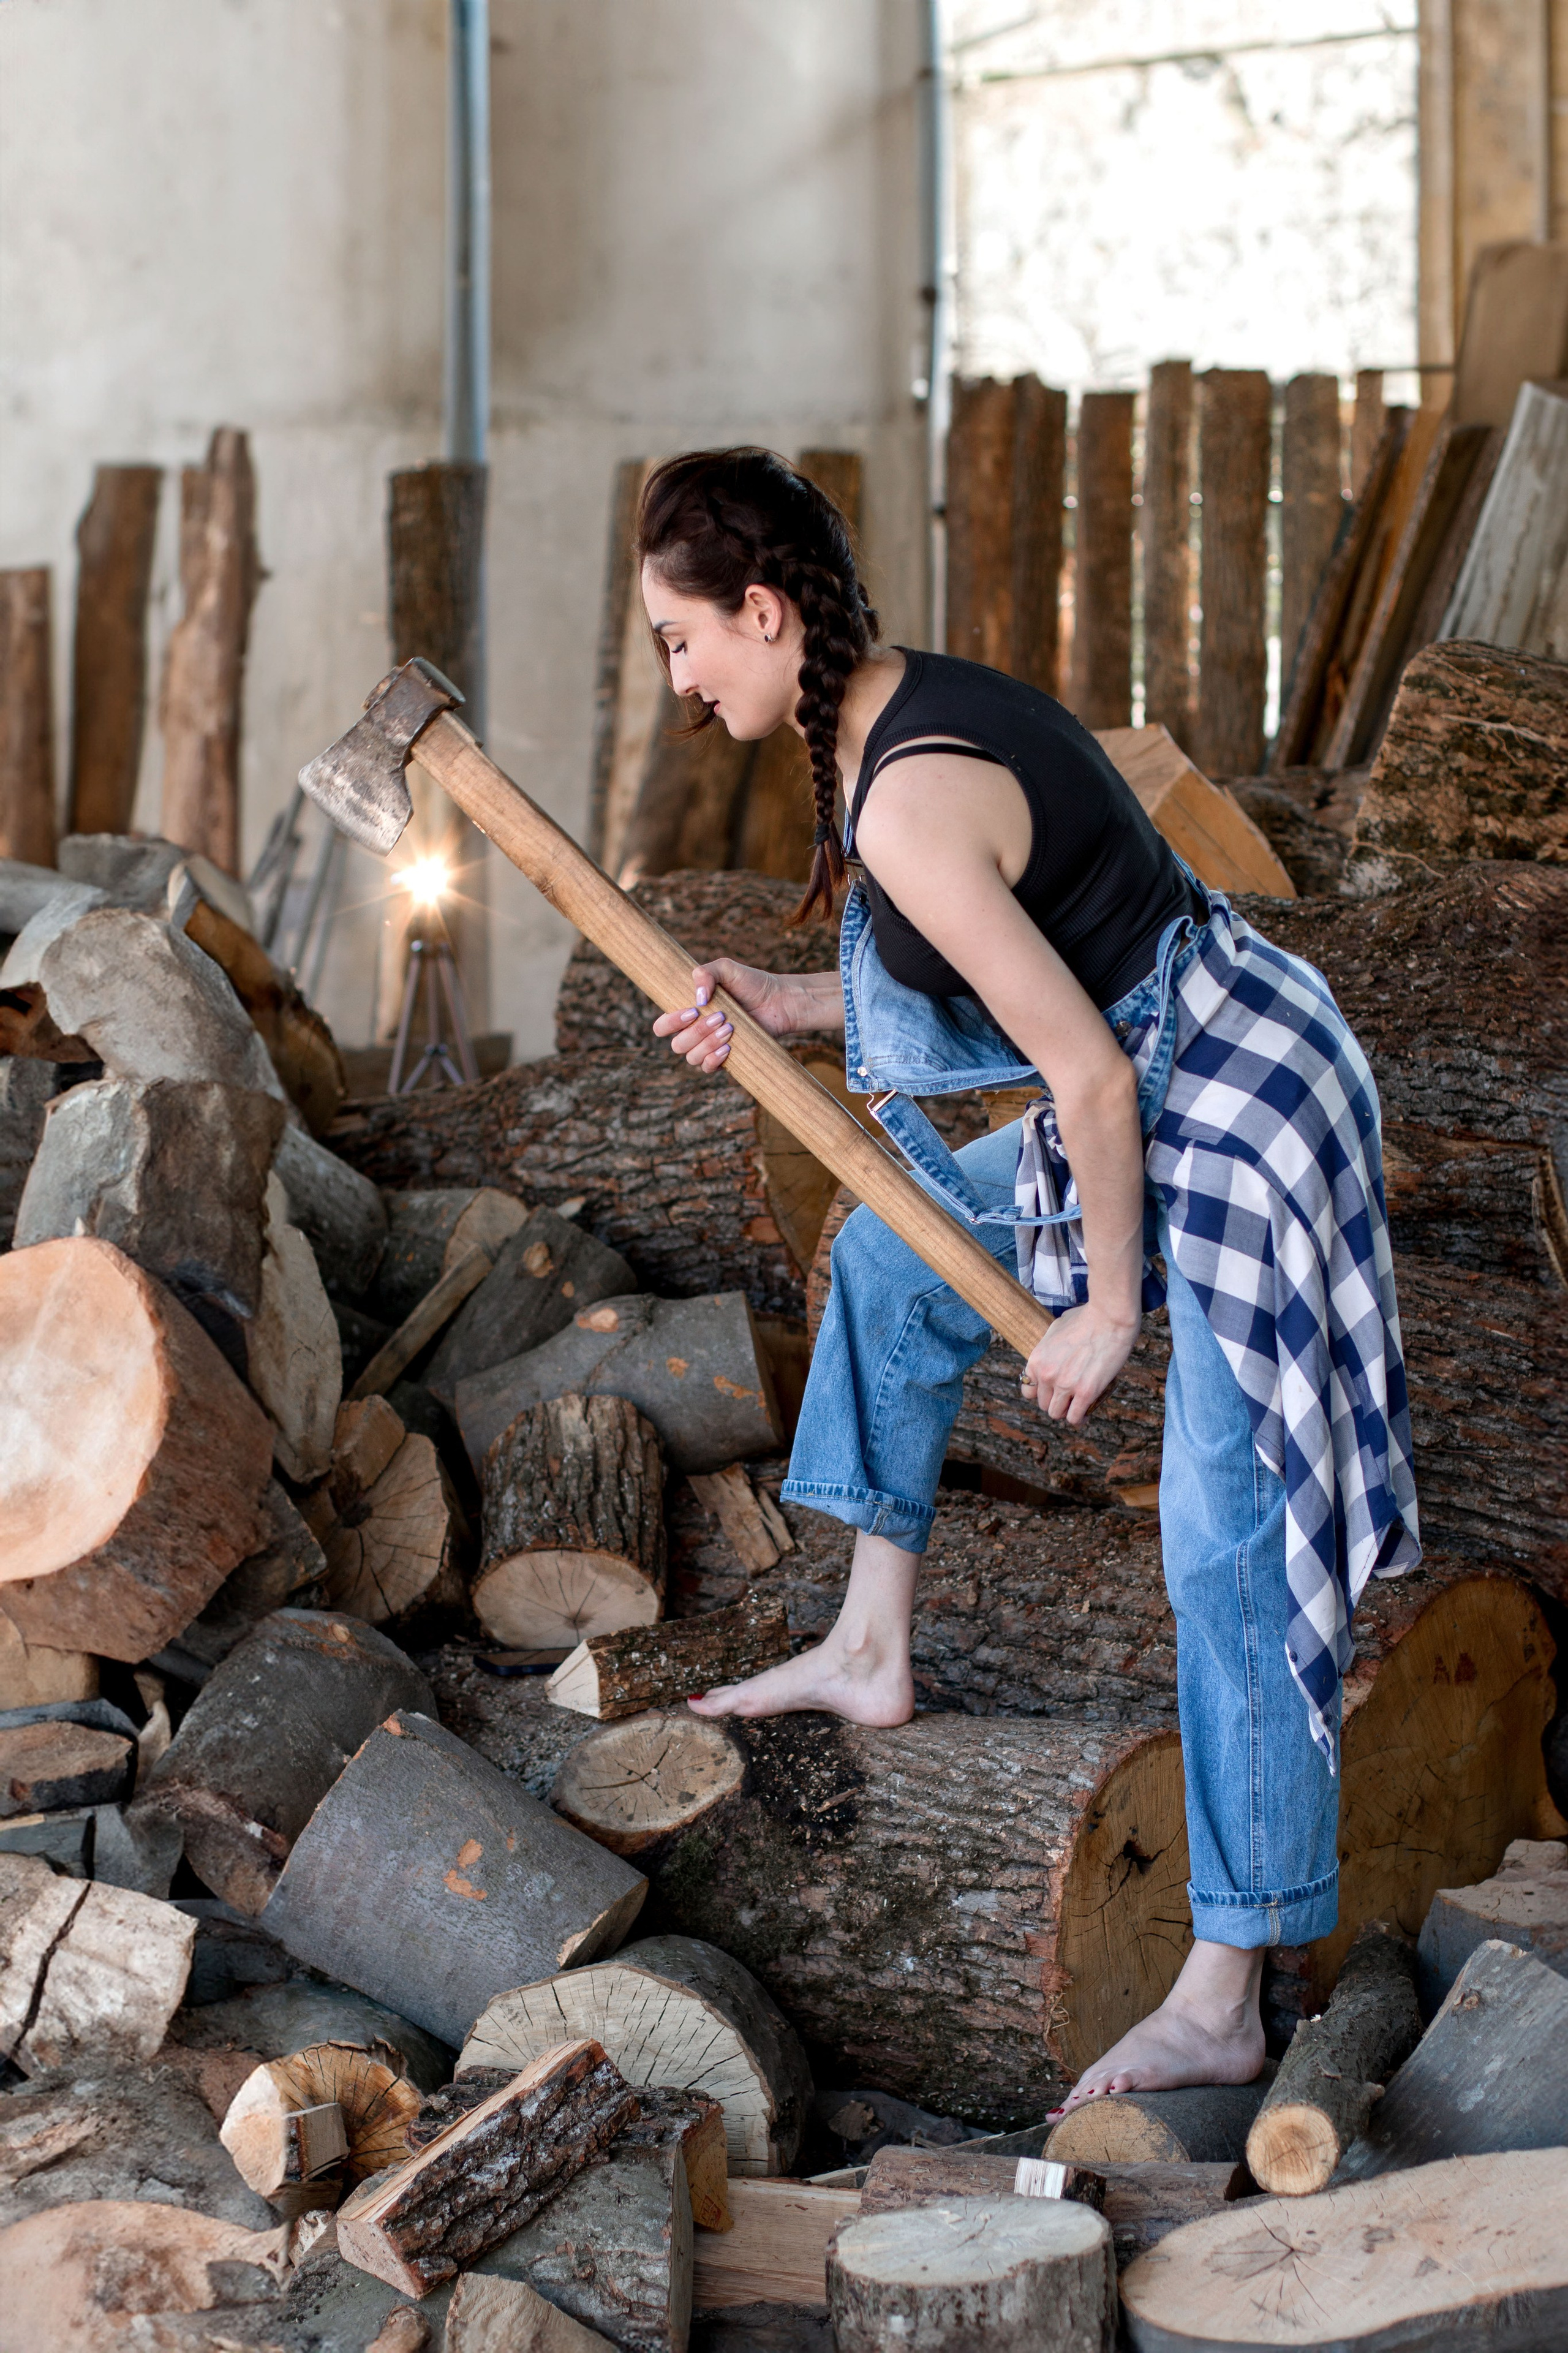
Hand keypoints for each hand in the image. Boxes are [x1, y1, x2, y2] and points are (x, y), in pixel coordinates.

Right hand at [652, 960, 832, 1072]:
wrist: (778, 1001)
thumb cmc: (751, 983)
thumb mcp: (726, 968)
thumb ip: (705, 973)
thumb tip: (697, 999)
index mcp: (688, 1012)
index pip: (662, 1027)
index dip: (670, 1023)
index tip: (693, 1010)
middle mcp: (695, 1032)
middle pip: (677, 1045)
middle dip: (697, 1032)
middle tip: (722, 1016)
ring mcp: (709, 1047)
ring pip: (691, 1057)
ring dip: (708, 1044)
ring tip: (730, 1028)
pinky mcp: (725, 1059)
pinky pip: (707, 1068)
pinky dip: (714, 1059)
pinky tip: (728, 1048)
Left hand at [1021, 1303, 1139, 1427]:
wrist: (1109, 1317)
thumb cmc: (1086, 1318)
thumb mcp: (1056, 1329)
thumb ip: (1049, 1347)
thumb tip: (1052, 1353)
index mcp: (1036, 1360)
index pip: (1028, 1391)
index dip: (1041, 1392)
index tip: (1052, 1390)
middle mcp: (1047, 1375)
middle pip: (1044, 1404)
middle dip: (1056, 1401)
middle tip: (1069, 1397)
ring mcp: (1065, 1385)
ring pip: (1057, 1413)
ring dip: (1066, 1411)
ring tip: (1077, 1406)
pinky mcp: (1086, 1392)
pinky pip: (1075, 1417)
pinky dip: (1079, 1418)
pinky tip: (1085, 1414)